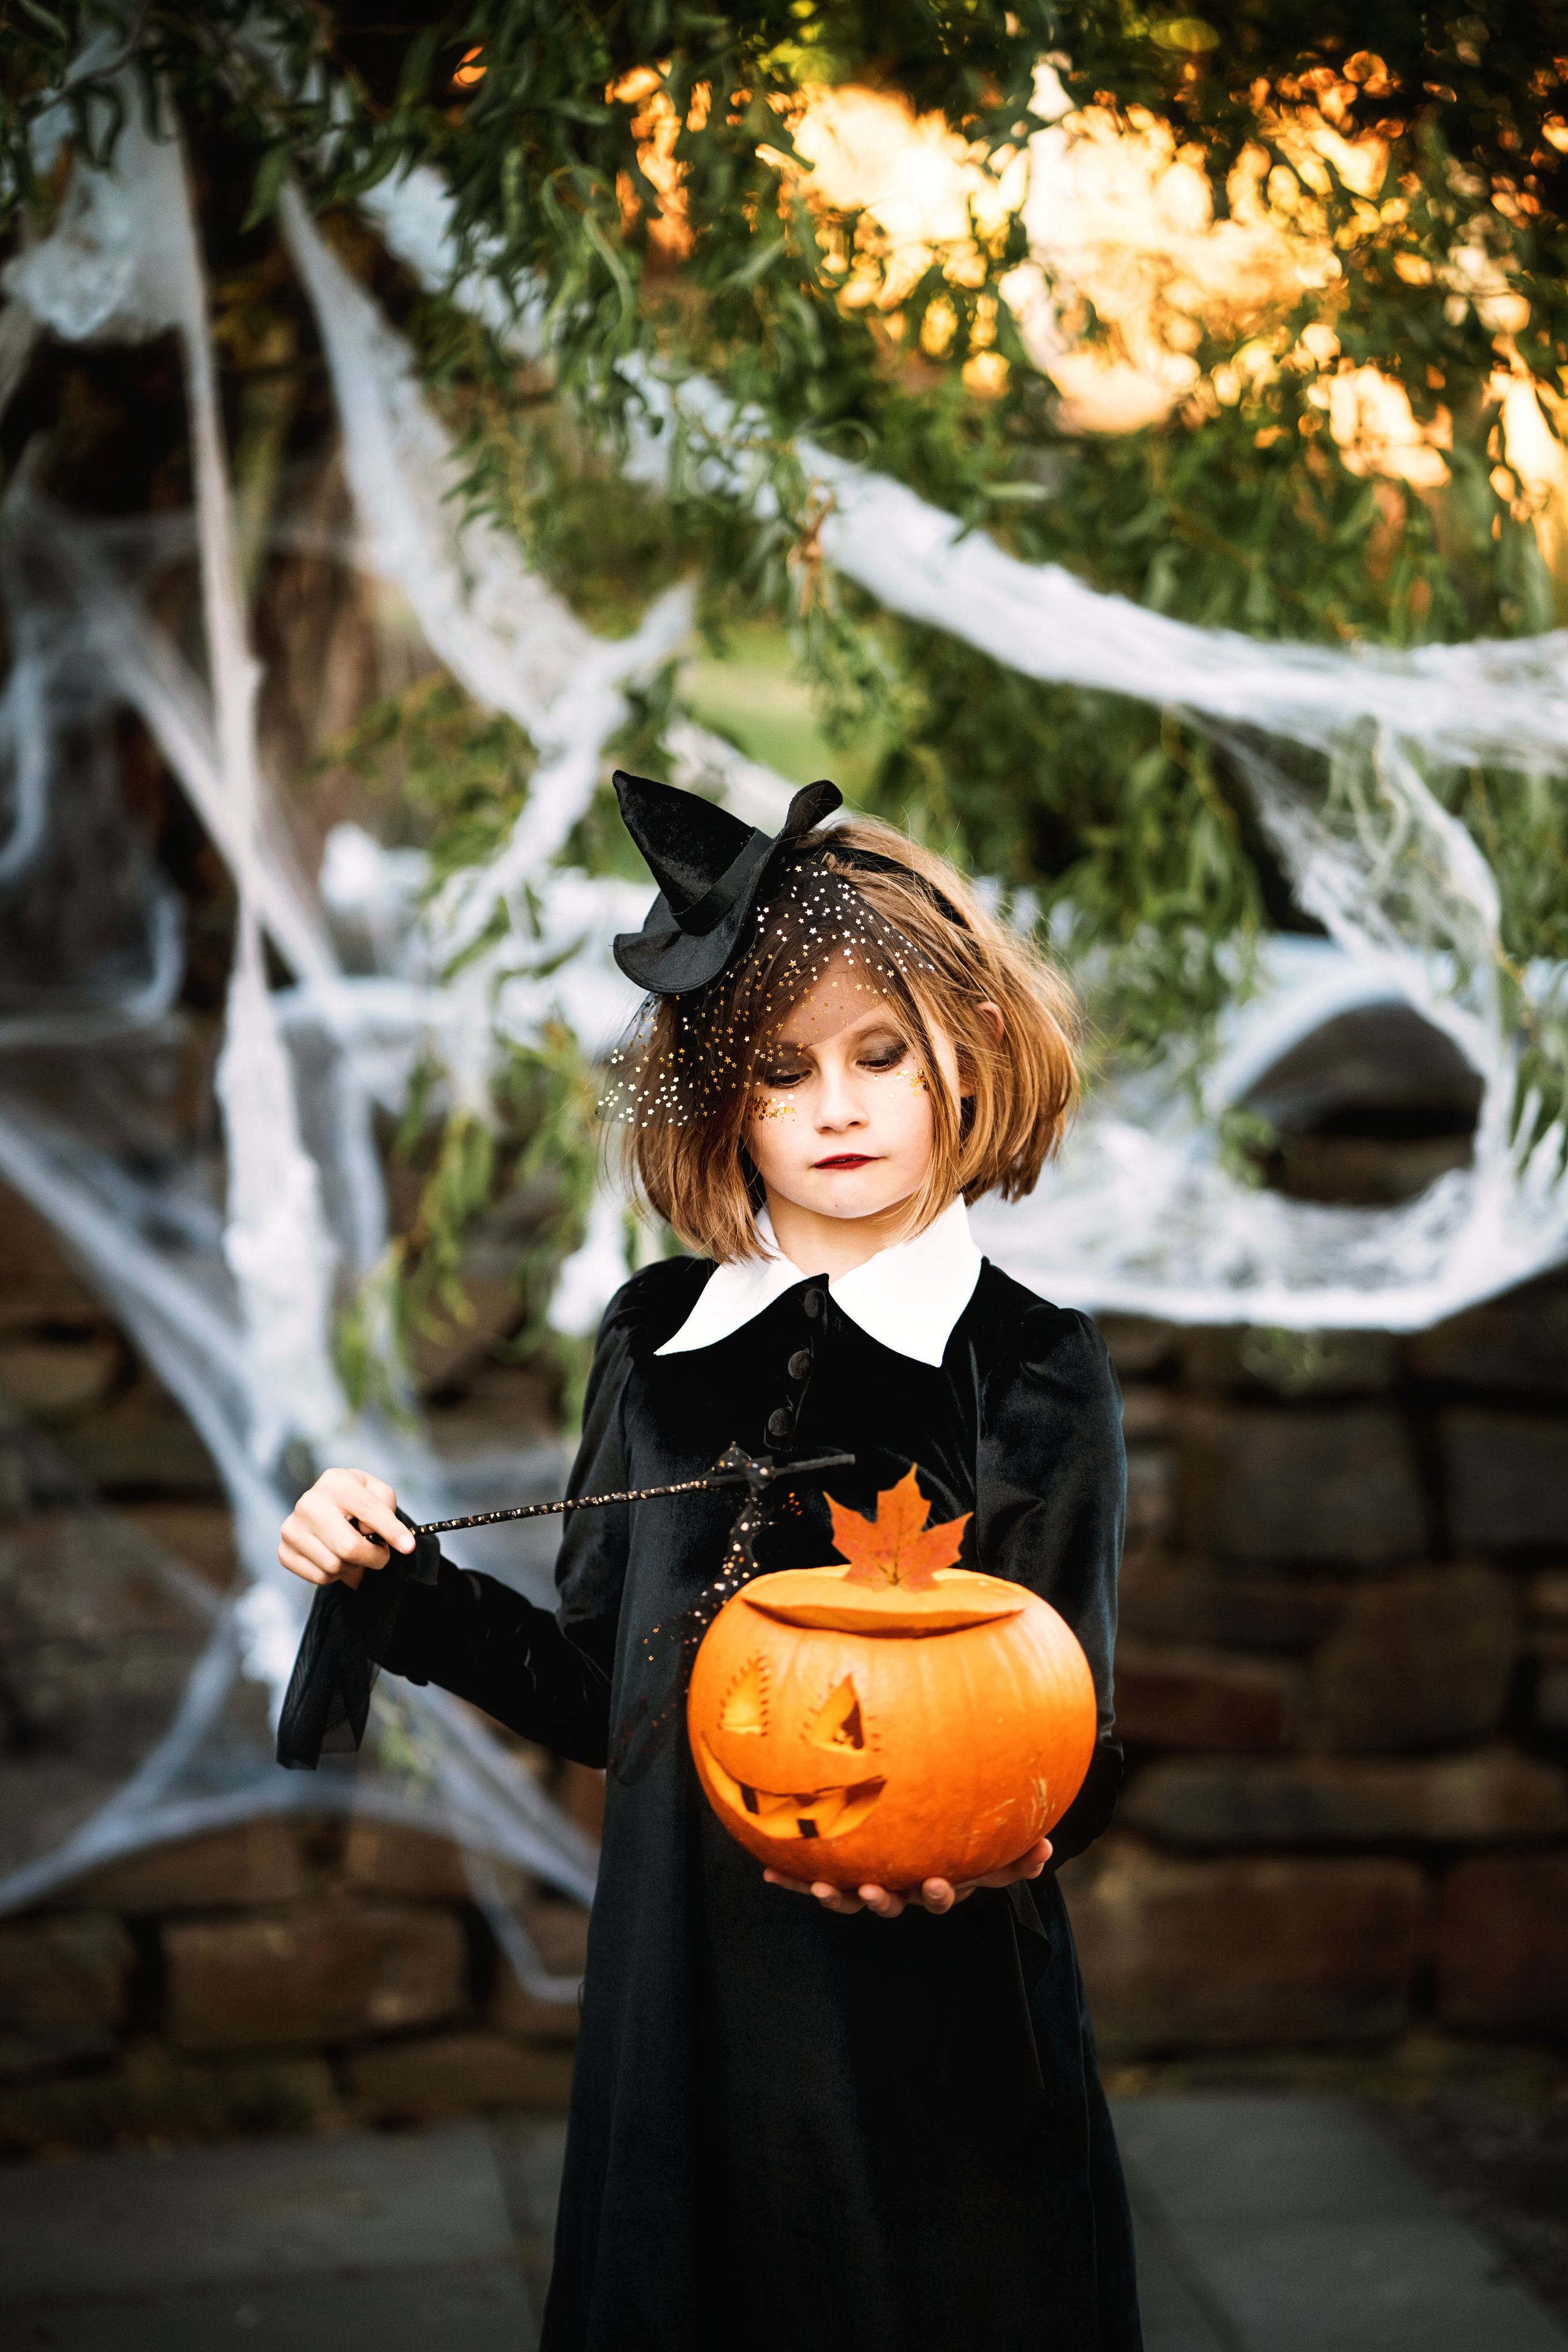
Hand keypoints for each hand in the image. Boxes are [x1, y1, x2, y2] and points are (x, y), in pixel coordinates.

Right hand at [277, 1467, 412, 1590]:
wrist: (328, 1508)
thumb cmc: (359, 1501)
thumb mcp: (379, 1494)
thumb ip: (385, 1507)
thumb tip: (370, 1534)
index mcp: (335, 1482)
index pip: (368, 1510)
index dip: (391, 1531)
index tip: (408, 1547)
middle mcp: (308, 1503)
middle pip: (349, 1547)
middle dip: (373, 1557)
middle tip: (379, 1553)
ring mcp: (292, 1527)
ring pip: (335, 1566)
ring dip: (353, 1565)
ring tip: (354, 1551)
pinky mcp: (284, 1551)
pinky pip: (320, 1577)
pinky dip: (335, 1575)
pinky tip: (336, 1557)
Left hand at [763, 1836, 1051, 1918]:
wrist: (932, 1855)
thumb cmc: (968, 1851)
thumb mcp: (996, 1855)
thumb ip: (1019, 1856)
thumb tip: (1049, 1848)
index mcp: (941, 1882)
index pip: (945, 1894)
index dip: (940, 1893)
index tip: (937, 1883)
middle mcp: (907, 1891)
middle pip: (896, 1903)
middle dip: (884, 1899)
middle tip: (875, 1890)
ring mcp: (875, 1888)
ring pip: (854, 1900)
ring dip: (839, 1895)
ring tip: (823, 1887)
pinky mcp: (844, 1882)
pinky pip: (820, 1881)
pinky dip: (796, 1879)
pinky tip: (769, 1872)